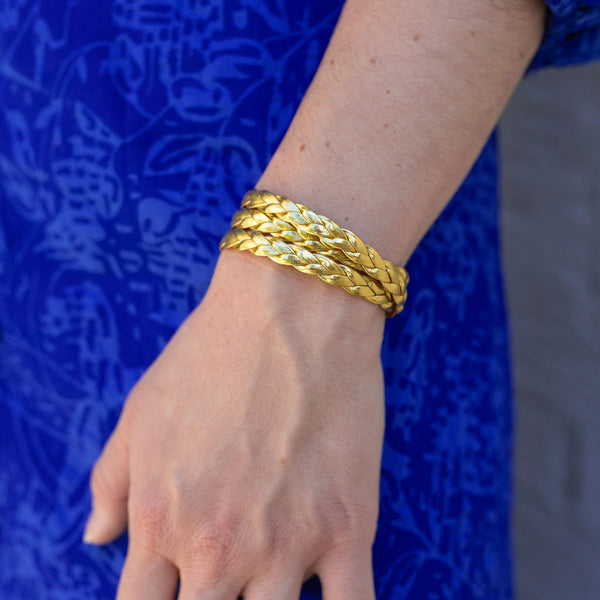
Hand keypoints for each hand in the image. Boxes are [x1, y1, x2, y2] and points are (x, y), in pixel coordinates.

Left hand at [84, 249, 386, 598]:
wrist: (292, 310)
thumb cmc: (212, 352)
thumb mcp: (142, 410)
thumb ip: (112, 482)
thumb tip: (97, 538)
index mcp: (160, 520)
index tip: (173, 586)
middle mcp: (217, 547)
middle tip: (225, 572)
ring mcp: (286, 545)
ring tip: (267, 578)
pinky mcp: (348, 529)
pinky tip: (330, 594)